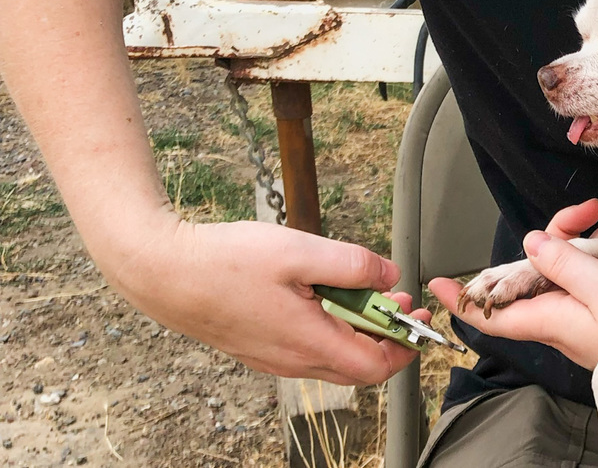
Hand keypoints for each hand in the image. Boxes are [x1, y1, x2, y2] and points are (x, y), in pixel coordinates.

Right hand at [110, 213, 428, 385]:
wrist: (161, 272)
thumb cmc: (224, 262)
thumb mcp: (301, 252)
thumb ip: (353, 265)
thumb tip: (389, 276)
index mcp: (309, 343)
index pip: (376, 367)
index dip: (404, 346)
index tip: (415, 317)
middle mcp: (292, 360)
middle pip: (356, 366)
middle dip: (384, 334)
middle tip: (393, 299)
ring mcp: (272, 357)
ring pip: (330, 355)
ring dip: (353, 326)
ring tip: (356, 286)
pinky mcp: (257, 346)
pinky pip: (305, 346)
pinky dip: (326, 324)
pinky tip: (318, 289)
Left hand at [430, 199, 597, 369]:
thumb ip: (563, 262)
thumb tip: (531, 244)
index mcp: (550, 319)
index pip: (491, 313)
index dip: (463, 298)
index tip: (437, 284)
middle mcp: (561, 321)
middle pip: (535, 275)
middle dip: (556, 238)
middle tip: (585, 214)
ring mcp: (584, 320)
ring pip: (568, 272)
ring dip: (591, 244)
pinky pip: (594, 281)